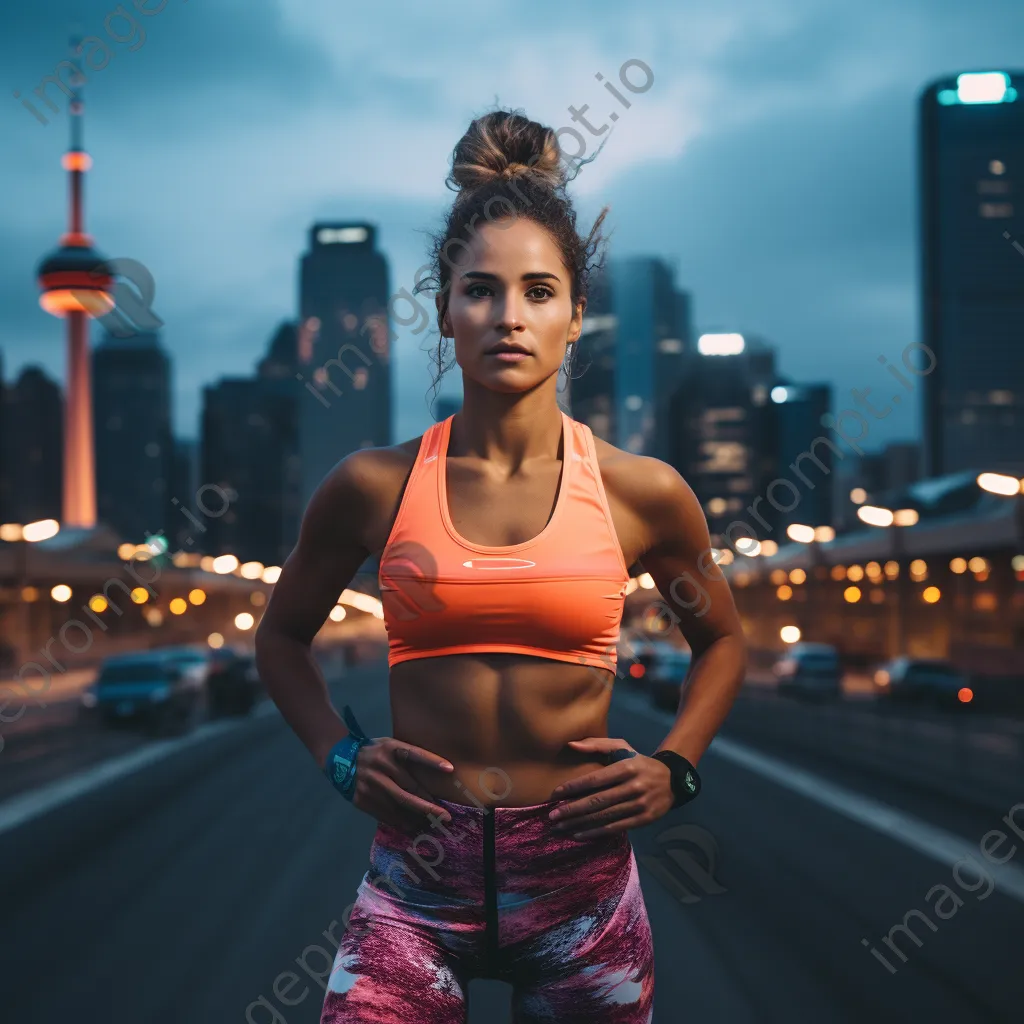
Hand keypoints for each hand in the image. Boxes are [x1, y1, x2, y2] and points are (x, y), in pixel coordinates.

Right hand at [349, 737, 454, 829]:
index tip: (450, 769)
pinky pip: (385, 814)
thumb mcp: (389, 745)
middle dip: (428, 804)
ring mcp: (369, 784)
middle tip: (445, 816)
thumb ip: (406, 755)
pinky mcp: (361, 799)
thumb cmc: (375, 752)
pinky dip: (400, 821)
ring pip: (398, 805)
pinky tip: (412, 825)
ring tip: (431, 824)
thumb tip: (435, 772)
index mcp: (389, 749)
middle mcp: (379, 766)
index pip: (413, 754)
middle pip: (408, 788)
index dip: (431, 761)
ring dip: (417, 817)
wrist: (341, 760)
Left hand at [548, 737, 674, 838]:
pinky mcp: (643, 819)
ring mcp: (639, 805)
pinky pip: (615, 827)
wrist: (673, 780)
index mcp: (626, 767)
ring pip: (604, 816)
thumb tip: (571, 744)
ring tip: (561, 827)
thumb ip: (597, 744)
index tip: (556, 794)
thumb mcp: (622, 747)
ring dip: (580, 823)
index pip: (595, 779)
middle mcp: (633, 787)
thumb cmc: (639, 762)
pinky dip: (595, 832)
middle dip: (572, 809)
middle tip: (553, 816)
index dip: (574, 787)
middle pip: (597, 801)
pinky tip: (579, 834)